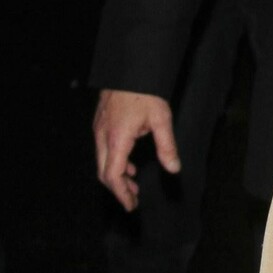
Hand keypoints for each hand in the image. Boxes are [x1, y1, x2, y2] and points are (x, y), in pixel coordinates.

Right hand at [93, 89, 179, 211]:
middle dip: (118, 189)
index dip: (122, 194)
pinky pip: (103, 150)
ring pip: (102, 162)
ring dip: (116, 176)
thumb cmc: (145, 91)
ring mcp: (98, 129)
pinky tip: (129, 164)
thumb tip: (174, 169)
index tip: (131, 205)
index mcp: (117, 139)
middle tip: (133, 199)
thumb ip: (167, 146)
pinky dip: (114, 162)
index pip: (113, 176)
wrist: (130, 68)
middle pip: (103, 172)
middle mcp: (103, 136)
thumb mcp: (161, 119)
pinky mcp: (100, 123)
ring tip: (133, 184)